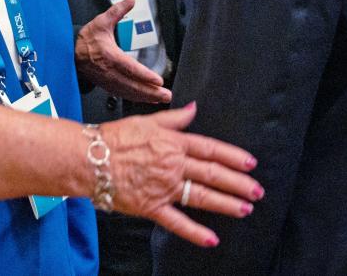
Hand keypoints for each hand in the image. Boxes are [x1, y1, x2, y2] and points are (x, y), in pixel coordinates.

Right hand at [75, 0, 170, 102]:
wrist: (69, 53)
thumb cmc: (85, 39)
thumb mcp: (101, 21)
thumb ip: (118, 10)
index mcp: (109, 55)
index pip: (130, 68)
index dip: (145, 75)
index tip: (158, 80)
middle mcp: (109, 71)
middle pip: (132, 84)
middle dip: (151, 91)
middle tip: (166, 95)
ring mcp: (108, 80)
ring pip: (129, 92)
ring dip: (146, 97)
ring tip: (160, 99)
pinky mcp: (107, 85)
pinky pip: (123, 94)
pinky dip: (136, 98)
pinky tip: (146, 99)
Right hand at [102, 102, 263, 247]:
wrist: (89, 159)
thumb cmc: (114, 139)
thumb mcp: (147, 120)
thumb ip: (174, 118)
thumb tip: (193, 109)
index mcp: (172, 143)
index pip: (210, 149)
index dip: (233, 156)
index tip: (250, 163)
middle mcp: (172, 165)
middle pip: (212, 173)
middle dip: (238, 183)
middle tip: (256, 190)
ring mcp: (164, 188)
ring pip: (201, 196)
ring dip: (226, 204)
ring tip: (245, 209)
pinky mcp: (152, 206)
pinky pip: (177, 222)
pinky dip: (195, 232)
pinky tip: (211, 238)